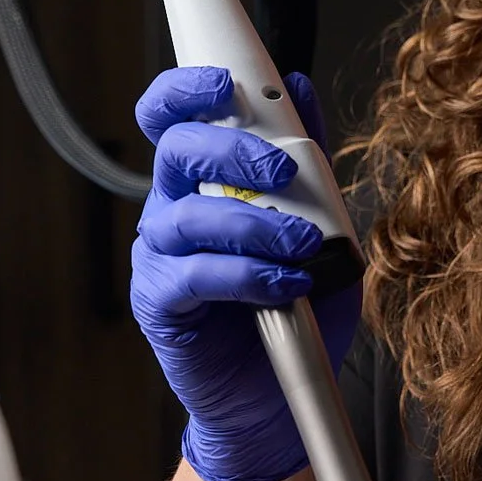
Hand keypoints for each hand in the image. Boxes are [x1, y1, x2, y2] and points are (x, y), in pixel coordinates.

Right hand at [129, 66, 360, 480]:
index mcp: (202, 180)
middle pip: (176, 150)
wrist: (277, 399)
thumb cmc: (295, 308)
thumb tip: (301, 90)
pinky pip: (194, 274)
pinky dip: (246, 275)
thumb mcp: (320, 225)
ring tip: (302, 246)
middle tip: (282, 172)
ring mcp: (160, 257)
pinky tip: (286, 286)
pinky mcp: (161, 304)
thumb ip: (309, 164)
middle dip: (233, 151)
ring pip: (188, 215)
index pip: (174, 115)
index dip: (188, 88)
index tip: (226, 81)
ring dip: (254, 224)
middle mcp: (172, 209)